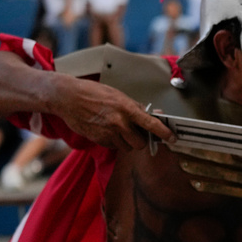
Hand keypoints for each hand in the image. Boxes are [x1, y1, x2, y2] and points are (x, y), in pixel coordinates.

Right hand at [51, 75, 175, 150]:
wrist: (68, 97)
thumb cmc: (94, 93)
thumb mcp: (118, 95)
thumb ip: (135, 107)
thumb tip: (153, 115)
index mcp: (127, 108)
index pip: (151, 124)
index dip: (164, 133)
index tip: (173, 138)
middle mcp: (119, 122)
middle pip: (140, 144)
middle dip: (140, 141)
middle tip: (136, 133)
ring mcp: (108, 133)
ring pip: (126, 148)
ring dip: (126, 142)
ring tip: (117, 129)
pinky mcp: (98, 140)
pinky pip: (113, 146)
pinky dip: (113, 141)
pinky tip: (105, 129)